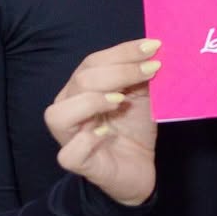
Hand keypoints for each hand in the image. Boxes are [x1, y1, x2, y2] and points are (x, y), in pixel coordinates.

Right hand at [44, 39, 160, 206]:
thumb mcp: (141, 96)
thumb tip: (155, 51)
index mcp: (81, 87)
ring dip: (92, 102)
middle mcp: (68, 107)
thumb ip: (141, 74)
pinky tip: (105, 134)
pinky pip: (70, 153)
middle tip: (152, 71)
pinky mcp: (77, 164)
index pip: (93, 62)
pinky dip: (86, 141)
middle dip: (119, 72)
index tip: (154, 47)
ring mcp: (69, 137)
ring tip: (121, 101)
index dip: (123, 52)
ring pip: (61, 114)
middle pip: (81, 81)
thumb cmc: (134, 128)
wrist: (139, 168)